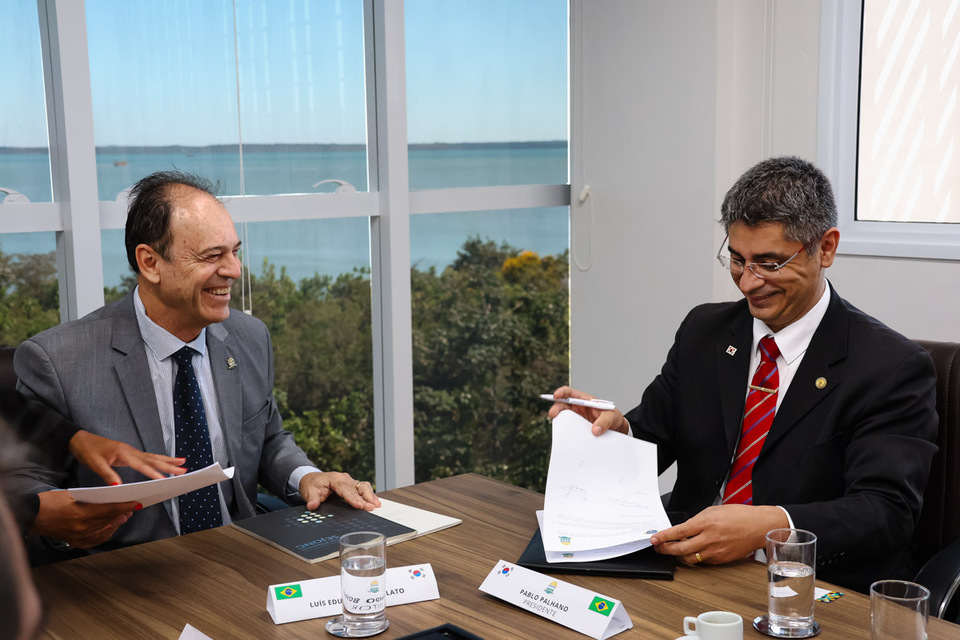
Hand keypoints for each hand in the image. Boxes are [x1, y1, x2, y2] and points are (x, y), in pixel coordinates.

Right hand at [30, 491, 140, 548]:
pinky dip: (105, 533)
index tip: (136, 502)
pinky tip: (111, 527)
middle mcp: (81, 528)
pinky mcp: (74, 541)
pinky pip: (95, 540)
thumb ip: (93, 499)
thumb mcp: (72, 495)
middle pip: (109, 520)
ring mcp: (78, 537)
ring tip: (124, 516)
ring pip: (104, 531)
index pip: (109, 510)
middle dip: (123, 513)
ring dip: (116, 523)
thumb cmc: (50, 501)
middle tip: (133, 507)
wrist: (32, 516)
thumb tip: (111, 500)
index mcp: (80, 514)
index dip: (125, 506)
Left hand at [69, 430, 186, 485]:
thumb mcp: (95, 464)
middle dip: (169, 465)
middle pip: (153, 459)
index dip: (154, 473)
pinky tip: (165, 461)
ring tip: (182, 463)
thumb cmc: (87, 450)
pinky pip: (148, 457)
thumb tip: (119, 487)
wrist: (80, 439)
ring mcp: (131, 451)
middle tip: (184, 470)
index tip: (165, 479)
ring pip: (153, 457)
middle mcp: (131, 451)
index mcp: (124, 453)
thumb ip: (108, 475)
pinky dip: (158, 460)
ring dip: (168, 461)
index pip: (142, 465)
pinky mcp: (129, 453)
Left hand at [299, 472, 380, 510]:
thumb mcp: (309, 492)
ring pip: (363, 486)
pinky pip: (363, 488)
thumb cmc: (312, 484)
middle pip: (358, 488)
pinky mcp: (352, 485)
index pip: (346, 490)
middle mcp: (344, 478)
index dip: (353, 498)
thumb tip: (312, 505)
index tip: (360, 505)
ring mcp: (349, 481)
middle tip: (372, 507)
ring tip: (376, 505)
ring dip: (370, 495)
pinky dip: (369, 494)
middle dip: (365, 498)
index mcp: (335, 479)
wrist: (312, 479)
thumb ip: (312, 499)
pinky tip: (374, 501)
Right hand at [547, 386, 627, 435]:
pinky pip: (568, 426)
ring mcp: (578, 417)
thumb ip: (604, 422)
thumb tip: (595, 430)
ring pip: (564, 415)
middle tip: (553, 414)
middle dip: (556, 407)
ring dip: (558, 418)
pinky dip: (564, 428)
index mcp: (586, 400)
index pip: (571, 393)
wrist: (617, 430)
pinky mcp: (578, 427)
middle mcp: (580, 407)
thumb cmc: (614, 419)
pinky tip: (562, 432)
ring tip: (556, 422)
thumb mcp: (612, 417)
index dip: (562, 392)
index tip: (556, 395)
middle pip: (563, 404)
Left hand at [649, 504, 788, 564]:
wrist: (758, 527)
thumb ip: (697, 521)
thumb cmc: (739, 516)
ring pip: (690, 559)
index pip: (678, 532)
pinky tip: (691, 552)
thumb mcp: (713, 511)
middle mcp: (709, 539)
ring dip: (679, 555)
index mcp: (705, 523)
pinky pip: (703, 561)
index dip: (663, 537)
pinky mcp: (721, 560)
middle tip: (658, 547)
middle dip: (665, 549)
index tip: (654, 539)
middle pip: (680, 549)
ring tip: (673, 550)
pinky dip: (694, 557)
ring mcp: (715, 551)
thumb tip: (684, 529)